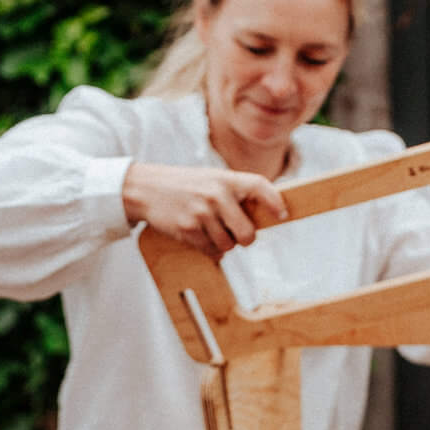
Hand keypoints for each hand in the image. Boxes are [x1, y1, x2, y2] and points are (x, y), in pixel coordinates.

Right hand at [122, 162, 288, 258]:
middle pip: (248, 233)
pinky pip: (211, 251)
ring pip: (228, 246)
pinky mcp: (187, 230)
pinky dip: (209, 249)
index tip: (283, 215)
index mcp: (225, 179)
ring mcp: (201, 214)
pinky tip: (200, 236)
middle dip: (246, 239)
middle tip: (239, 235)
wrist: (146, 188)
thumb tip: (267, 213)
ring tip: (211, 229)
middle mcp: (215, 195)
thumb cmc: (185, 185)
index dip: (275, 202)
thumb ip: (235, 192)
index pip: (259, 186)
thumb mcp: (212, 178)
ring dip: (224, 244)